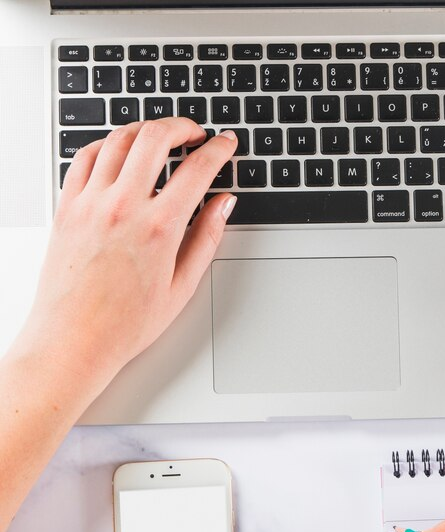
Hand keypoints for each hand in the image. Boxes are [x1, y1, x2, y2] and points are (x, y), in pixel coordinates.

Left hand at [16, 117, 236, 391]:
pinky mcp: (67, 206)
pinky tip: (119, 151)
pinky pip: (85, 157)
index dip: (218, 150)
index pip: (197, 170)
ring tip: (159, 136)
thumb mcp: (182, 286)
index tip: (225, 143)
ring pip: (118, 140)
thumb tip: (224, 205)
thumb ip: (207, 238)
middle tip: (194, 132)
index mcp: (159, 228)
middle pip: (154, 138)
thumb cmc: (126, 323)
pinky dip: (107, 144)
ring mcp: (90, 203)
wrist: (74, 340)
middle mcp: (123, 207)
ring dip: (144, 130)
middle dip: (181, 126)